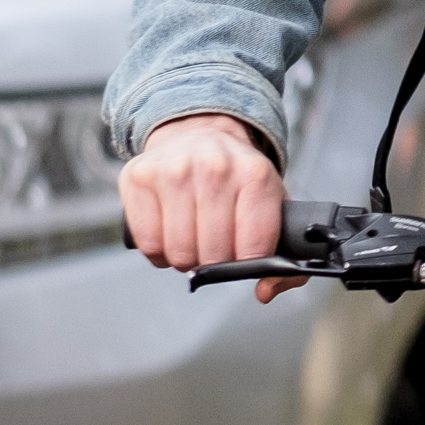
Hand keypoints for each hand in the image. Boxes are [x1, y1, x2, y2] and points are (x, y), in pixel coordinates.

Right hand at [120, 112, 301, 302]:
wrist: (200, 133)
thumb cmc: (237, 178)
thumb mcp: (273, 204)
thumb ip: (285, 256)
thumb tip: (264, 291)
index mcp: (256, 174)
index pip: (254, 248)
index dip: (248, 263)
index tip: (244, 254)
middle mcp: (215, 167)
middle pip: (213, 255)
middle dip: (215, 262)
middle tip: (215, 245)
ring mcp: (174, 170)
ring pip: (179, 253)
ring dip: (185, 257)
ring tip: (193, 238)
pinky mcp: (139, 177)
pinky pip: (148, 244)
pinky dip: (159, 251)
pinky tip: (169, 232)